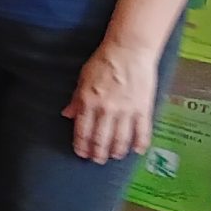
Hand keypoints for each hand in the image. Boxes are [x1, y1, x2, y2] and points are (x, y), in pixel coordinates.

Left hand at [66, 40, 159, 162]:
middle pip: (101, 139)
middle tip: (97, 160)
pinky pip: (142, 132)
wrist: (129, 51)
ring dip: (116, 151)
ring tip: (114, 156)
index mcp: (88, 102)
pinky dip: (139, 144)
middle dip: (98, 153)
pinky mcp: (143, 109)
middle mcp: (106, 110)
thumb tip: (67, 115)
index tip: (81, 153)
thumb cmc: (103, 61)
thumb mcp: (82, 78)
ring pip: (120, 139)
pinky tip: (136, 151)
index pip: (82, 131)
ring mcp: (126, 111)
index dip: (81, 145)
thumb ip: (76, 99)